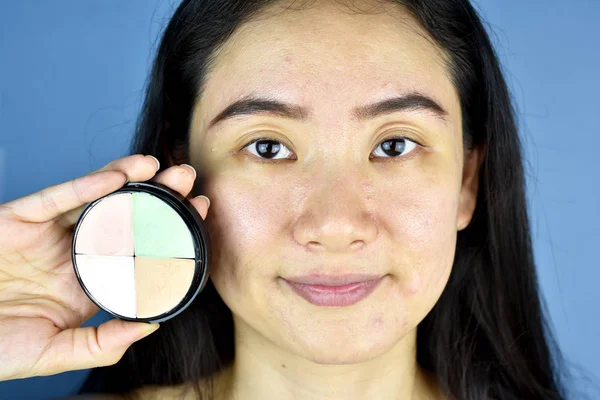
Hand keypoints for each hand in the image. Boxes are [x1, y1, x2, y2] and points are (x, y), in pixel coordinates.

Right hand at [0, 155, 210, 380]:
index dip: (166, 235)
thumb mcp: (52, 353)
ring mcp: (49, 233)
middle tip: (189, 183)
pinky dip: (86, 186)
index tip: (197, 218)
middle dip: (157, 199)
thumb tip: (148, 325)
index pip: (135, 252)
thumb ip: (100, 344)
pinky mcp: (21, 218)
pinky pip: (56, 198)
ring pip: (96, 200)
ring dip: (130, 181)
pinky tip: (117, 177)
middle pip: (123, 219)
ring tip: (162, 169)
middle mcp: (75, 252)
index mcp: (88, 282)